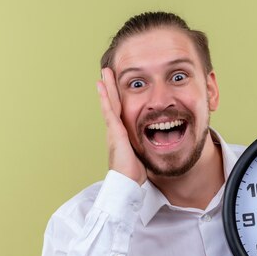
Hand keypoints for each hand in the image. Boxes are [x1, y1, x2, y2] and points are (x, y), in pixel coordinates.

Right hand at [96, 68, 146, 184]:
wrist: (127, 183)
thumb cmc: (133, 173)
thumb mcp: (140, 154)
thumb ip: (143, 146)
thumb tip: (154, 143)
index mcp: (122, 134)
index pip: (120, 111)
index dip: (117, 98)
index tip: (115, 86)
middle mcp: (115, 130)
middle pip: (113, 103)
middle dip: (110, 88)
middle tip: (107, 72)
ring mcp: (113, 130)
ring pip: (110, 104)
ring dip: (107, 87)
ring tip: (104, 73)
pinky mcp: (115, 132)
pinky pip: (109, 111)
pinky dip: (105, 98)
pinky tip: (102, 87)